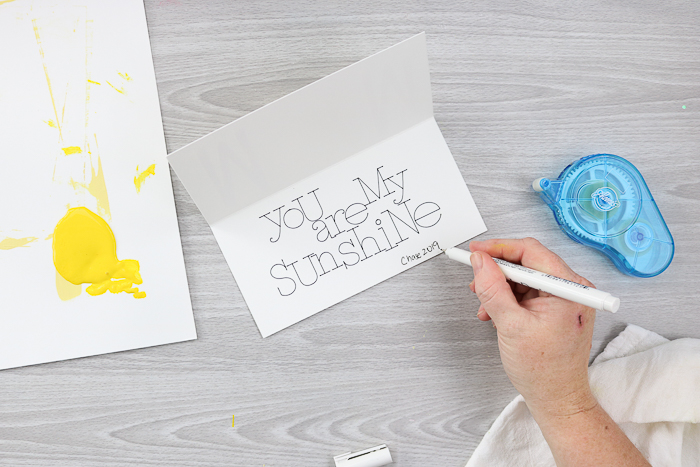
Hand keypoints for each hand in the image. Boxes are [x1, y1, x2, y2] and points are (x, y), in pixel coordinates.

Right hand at [468, 238, 596, 419]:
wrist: (557, 398)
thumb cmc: (544, 370)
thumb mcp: (510, 325)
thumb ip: (492, 288)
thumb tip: (479, 261)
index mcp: (569, 288)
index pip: (530, 251)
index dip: (498, 249)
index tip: (475, 251)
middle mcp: (572, 289)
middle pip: (527, 262)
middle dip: (497, 271)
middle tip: (476, 280)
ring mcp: (565, 298)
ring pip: (524, 277)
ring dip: (500, 288)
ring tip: (485, 305)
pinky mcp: (556, 308)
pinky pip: (527, 292)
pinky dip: (508, 299)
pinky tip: (495, 313)